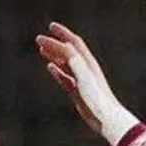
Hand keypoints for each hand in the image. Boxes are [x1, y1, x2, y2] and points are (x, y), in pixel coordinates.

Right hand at [35, 22, 137, 145]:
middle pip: (68, 52)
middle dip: (54, 44)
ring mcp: (82, 81)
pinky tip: (50, 67)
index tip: (51, 26)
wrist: (106, 118)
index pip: (74, 43)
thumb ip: (75, 61)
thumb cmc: (97, 98)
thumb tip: (65, 46)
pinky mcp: (78, 92)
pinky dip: (57, 71)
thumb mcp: (84, 76)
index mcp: (88, 63)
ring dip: (54, 56)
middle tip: (38, 39)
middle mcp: (85, 70)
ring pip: (65, 64)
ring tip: (41, 50)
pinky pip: (65, 78)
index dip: (63, 33)